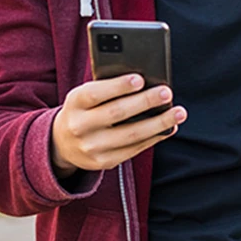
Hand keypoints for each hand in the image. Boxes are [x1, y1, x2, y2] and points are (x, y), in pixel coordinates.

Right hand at [51, 74, 185, 177]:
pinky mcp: (104, 162)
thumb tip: (147, 81)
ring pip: (131, 135)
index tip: (140, 79)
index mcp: (75, 103)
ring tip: (179, 112)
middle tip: (167, 92)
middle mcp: (79, 127)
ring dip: (159, 123)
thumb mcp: (86, 96)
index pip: (95, 93)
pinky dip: (154, 137)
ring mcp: (91, 147)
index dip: (117, 86)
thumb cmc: (85, 110)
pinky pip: (134, 149)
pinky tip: (169, 127)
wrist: (62, 144)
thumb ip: (109, 88)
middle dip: (145, 102)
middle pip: (117, 113)